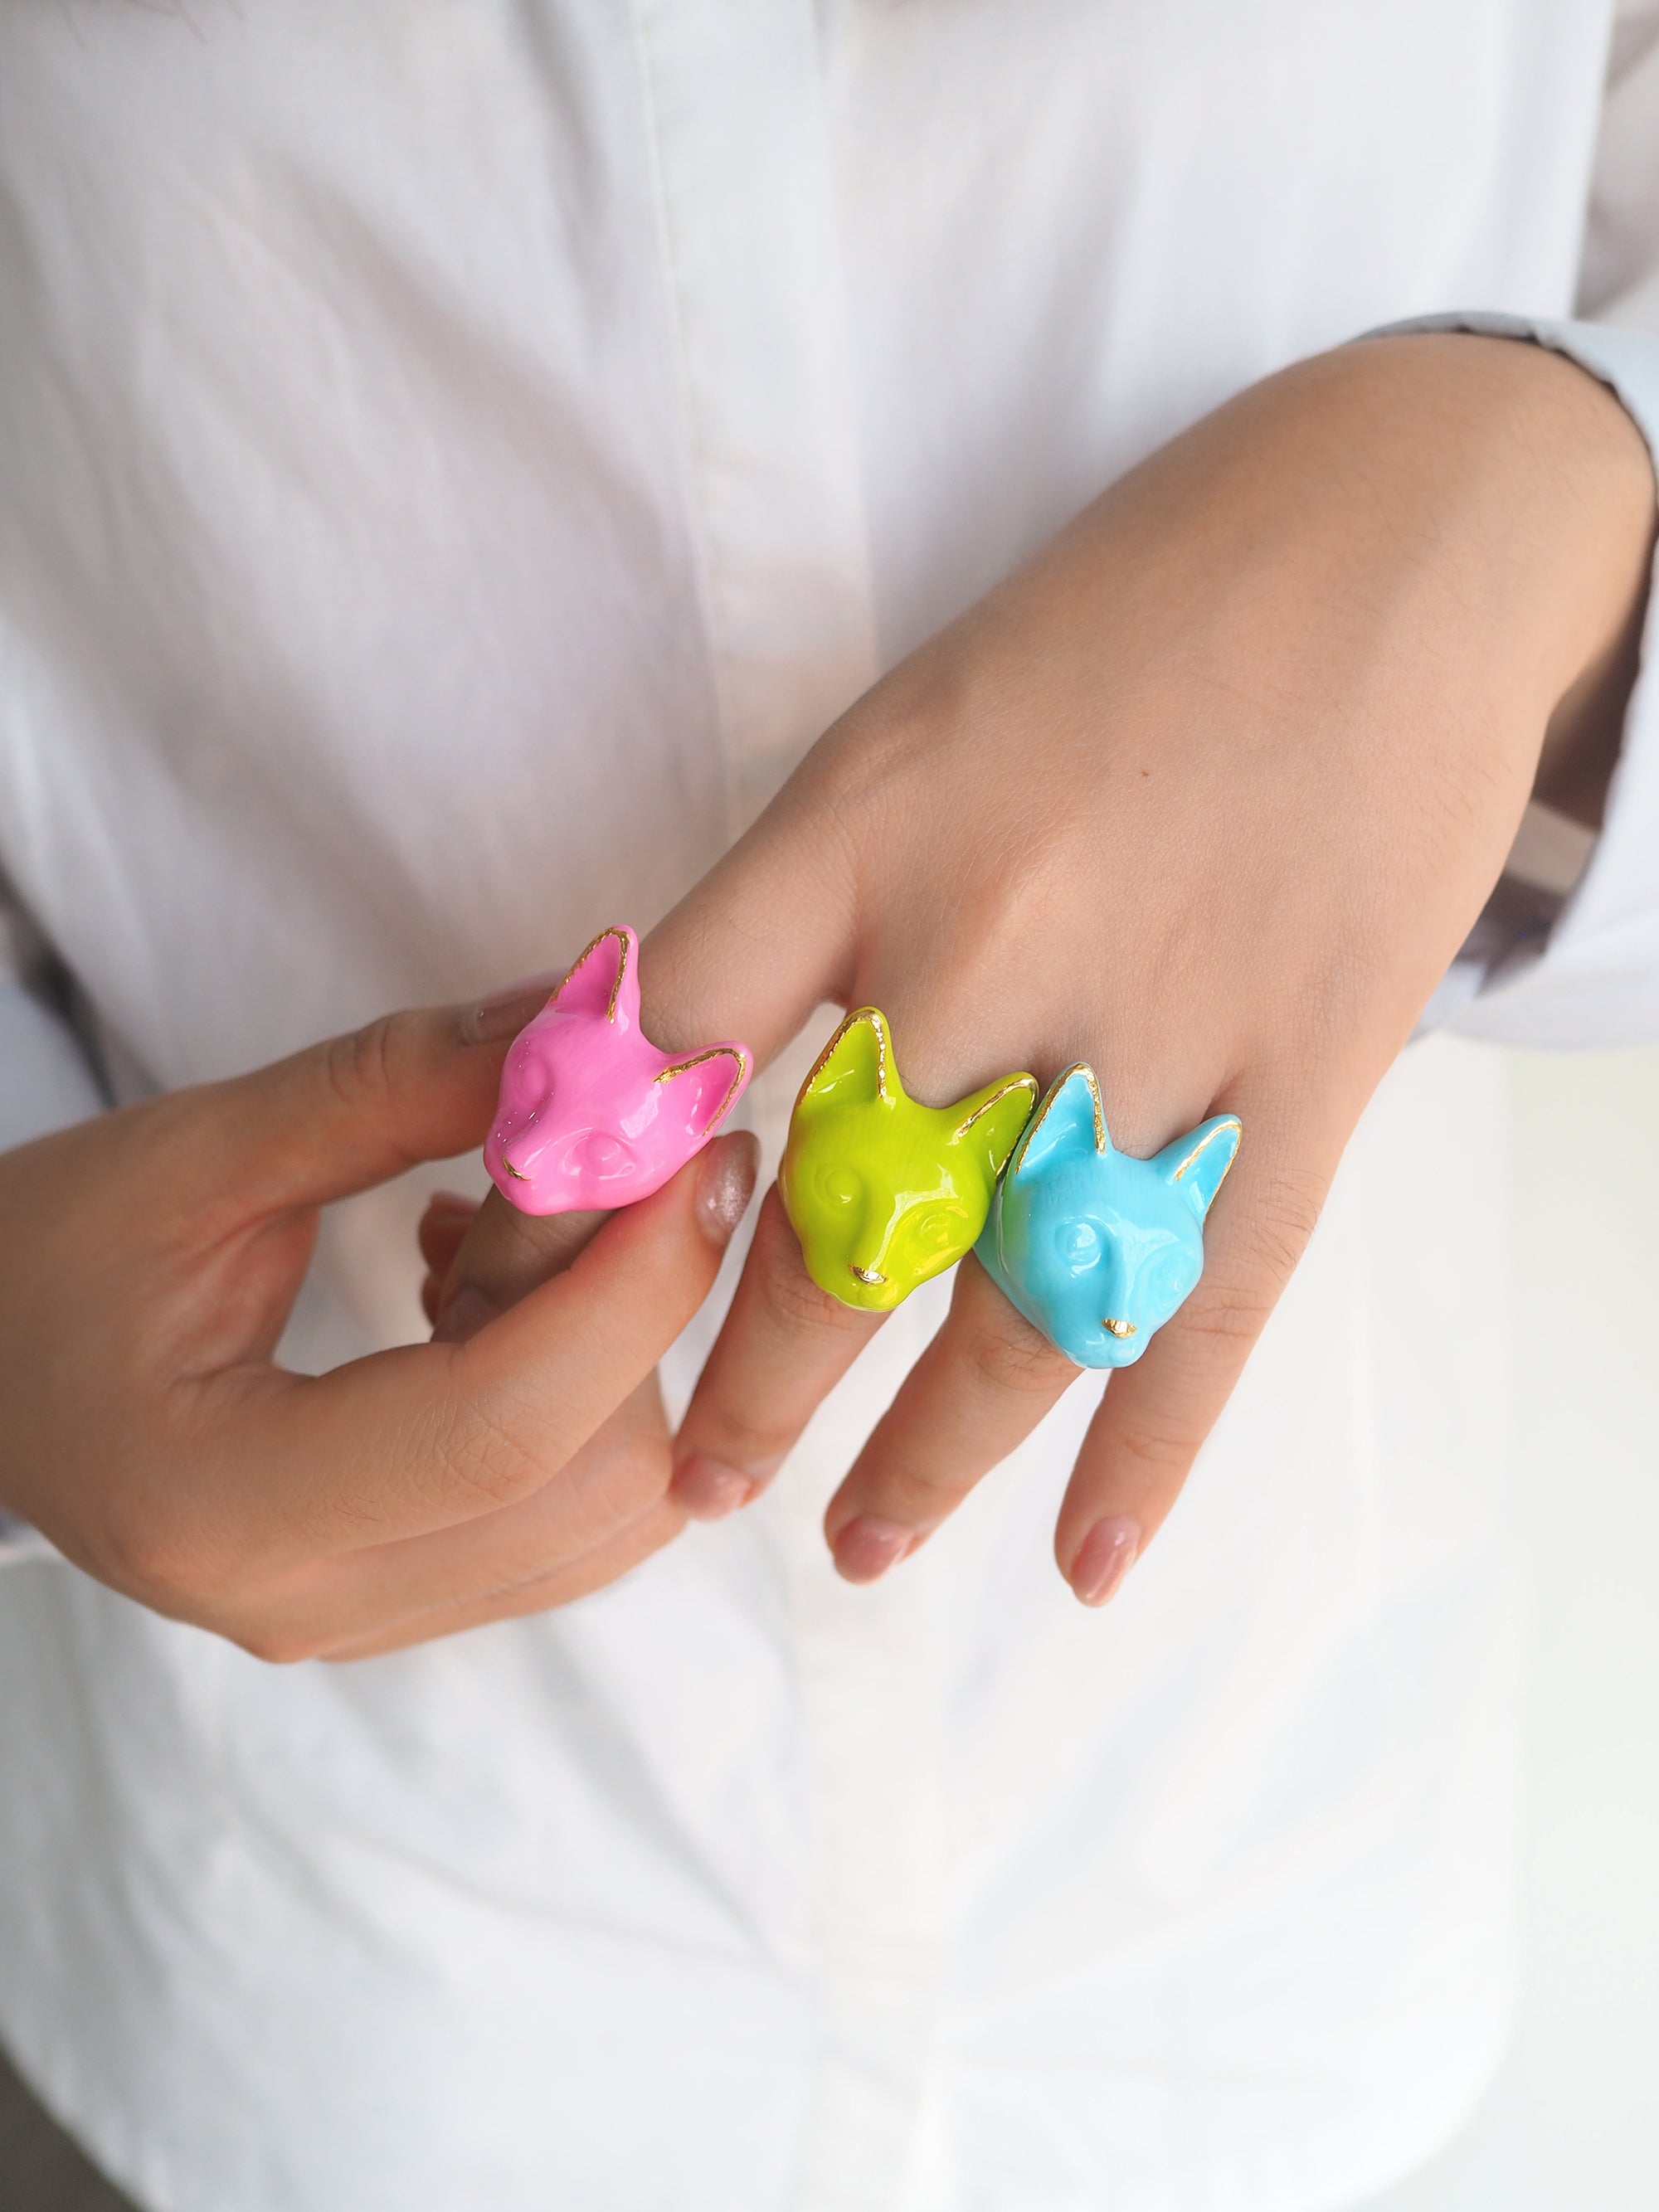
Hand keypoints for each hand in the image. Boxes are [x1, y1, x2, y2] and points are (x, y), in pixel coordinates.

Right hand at [0, 992, 756, 1658]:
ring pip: (604, 1522)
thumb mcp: (194, 1150)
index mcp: (223, 1502)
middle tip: (626, 1161)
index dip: (629, 1287)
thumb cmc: (44, 1255)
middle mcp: (302, 1600)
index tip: (698, 1150)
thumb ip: (392, 1088)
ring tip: (512, 1235)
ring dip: (618, 1360)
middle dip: (643, 1311)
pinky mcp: (395, 1604)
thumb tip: (584, 1021)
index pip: (499, 1428)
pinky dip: (589, 1408)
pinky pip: (570, 1532)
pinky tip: (493, 1306)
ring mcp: (355, 1624)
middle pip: (583, 1485)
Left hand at [441, 333, 1653, 1602]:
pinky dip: (1146, 1449)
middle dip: (746, 1375)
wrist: (1399, 537)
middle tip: (688, 1475)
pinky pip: (1207, 1300)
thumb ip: (807, 892)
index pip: (665, 1055)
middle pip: (826, 1219)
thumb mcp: (915, 710)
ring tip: (851, 1546)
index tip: (536, 1291)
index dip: (580, 1192)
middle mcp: (990, 942)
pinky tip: (1087, 1560)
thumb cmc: (1129, 607)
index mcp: (863, 827)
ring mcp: (1158, 1023)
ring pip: (1006, 1302)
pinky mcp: (1307, 1078)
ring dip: (920, 1452)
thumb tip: (691, 1066)